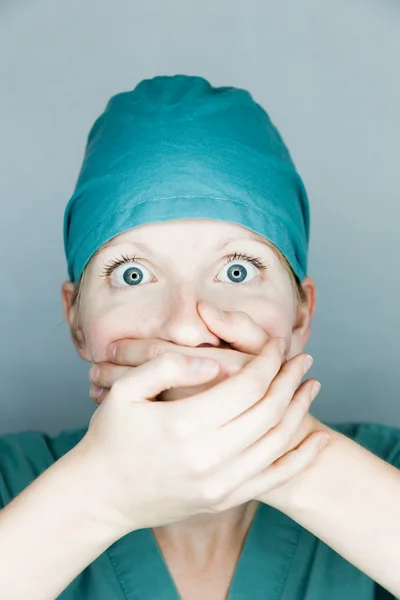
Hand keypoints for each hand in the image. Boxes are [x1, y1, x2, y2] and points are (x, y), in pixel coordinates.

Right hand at [88, 302, 328, 509]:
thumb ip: (167, 366)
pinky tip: (318, 441)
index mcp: (184, 424)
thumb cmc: (110, 437)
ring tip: (311, 387)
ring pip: (276, 442)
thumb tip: (214, 362)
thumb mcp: (125, 390)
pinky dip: (301, 460)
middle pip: (267, 411)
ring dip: (299, 411)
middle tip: (303, 359)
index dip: (267, 360)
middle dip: (290, 380)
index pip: (246, 385)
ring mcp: (218, 484)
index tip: (278, 344)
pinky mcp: (223, 500)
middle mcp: (207, 458)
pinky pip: (273, 479)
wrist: (101, 496)